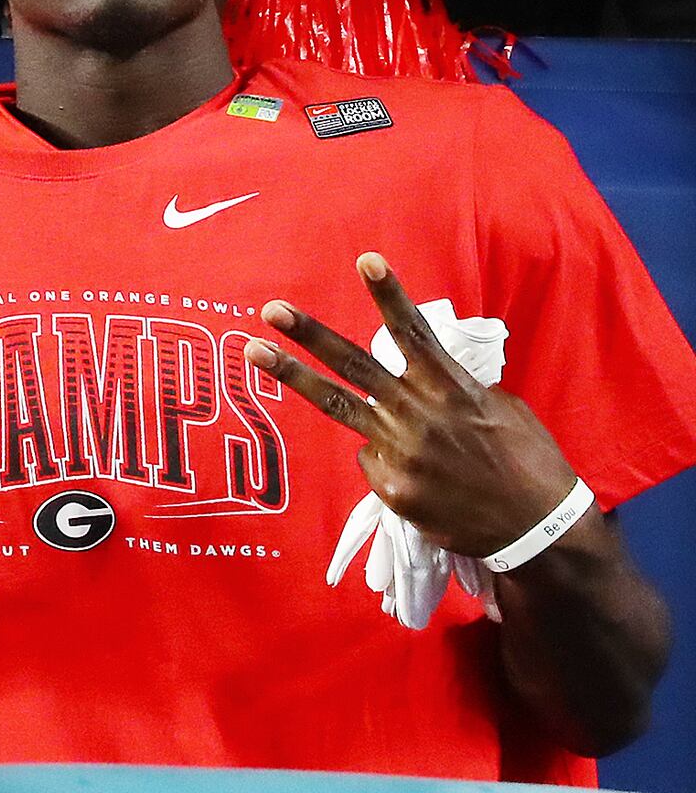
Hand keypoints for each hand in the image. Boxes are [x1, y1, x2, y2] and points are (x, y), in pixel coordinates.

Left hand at [252, 254, 589, 560]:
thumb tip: (420, 378)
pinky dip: (386, 459)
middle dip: (309, 334)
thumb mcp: (503, 411)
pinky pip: (372, 460)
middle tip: (270, 308)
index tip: (366, 260)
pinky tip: (420, 476)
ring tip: (254, 351)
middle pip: (354, 365)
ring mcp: (401, 451)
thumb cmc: (530, 464)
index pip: (414, 333)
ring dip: (293, 375)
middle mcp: (419, 414)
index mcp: (452, 389)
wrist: (538, 531)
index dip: (389, 295)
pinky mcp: (392, 487)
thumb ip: (455, 389)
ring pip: (337, 406)